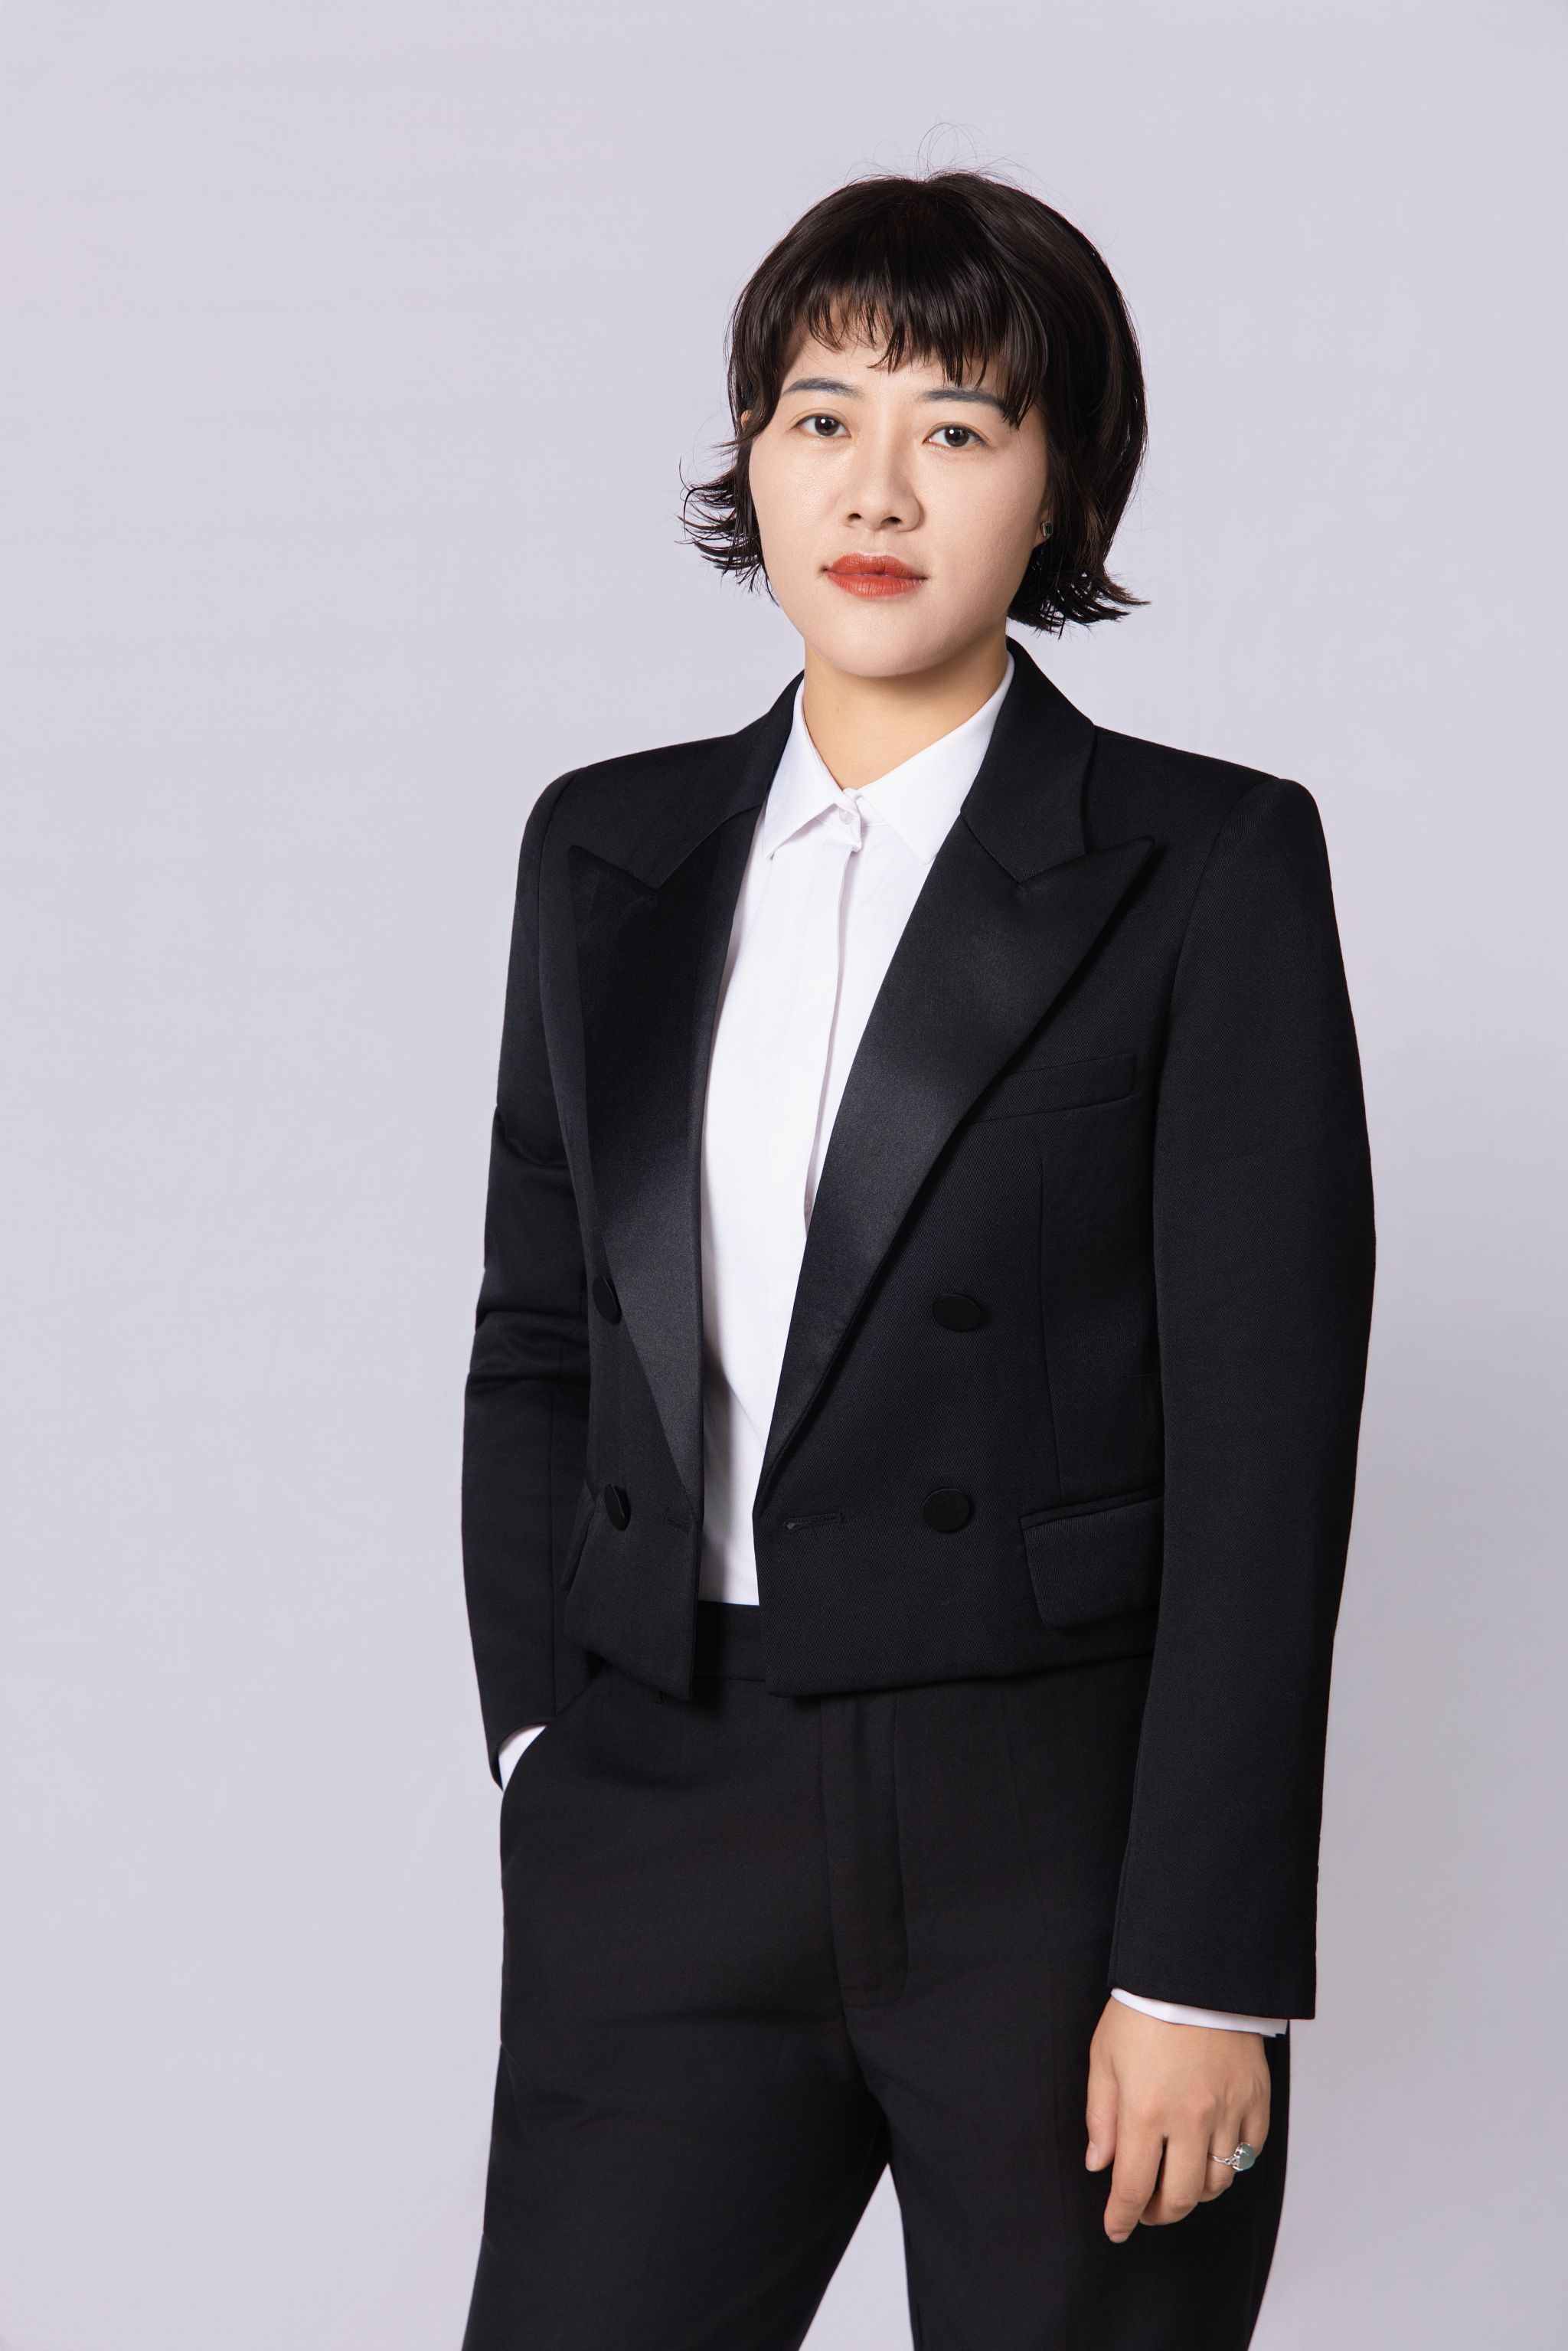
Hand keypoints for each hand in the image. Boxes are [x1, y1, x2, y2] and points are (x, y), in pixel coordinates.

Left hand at [1085, 1997, 1269, 2241]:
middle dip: (1160, 2213)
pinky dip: (1232, 2164)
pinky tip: (1212, 2154)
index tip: (1116, 2228)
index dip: (1123, 2216)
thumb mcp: (1104, 2057)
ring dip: (1195, 2193)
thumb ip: (1101, 2116)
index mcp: (1146, 2110)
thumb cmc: (1143, 2009)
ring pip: (1218, 2181)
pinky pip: (1249, 2152)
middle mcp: (1191, 2119)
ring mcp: (1229, 2111)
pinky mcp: (1256, 2099)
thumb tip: (1100, 2164)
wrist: (1193, 1970)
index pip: (1134, 2186)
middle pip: (1182, 2197)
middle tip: (1147, 2209)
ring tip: (1178, 2181)